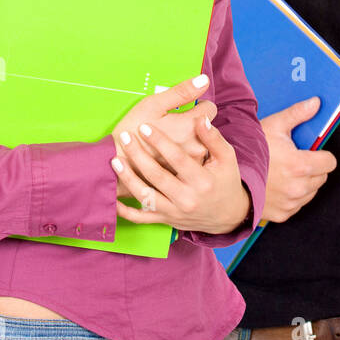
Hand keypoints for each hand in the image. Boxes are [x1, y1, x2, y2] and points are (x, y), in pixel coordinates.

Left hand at [112, 114, 249, 233]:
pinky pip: (140, 218)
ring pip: (145, 196)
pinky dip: (124, 210)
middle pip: (157, 176)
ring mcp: (174, 212)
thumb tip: (200, 119)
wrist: (228, 215)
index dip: (159, 141)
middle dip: (138, 155)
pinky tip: (112, 197)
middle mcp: (187, 199)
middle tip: (124, 137)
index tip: (144, 127)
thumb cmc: (225, 181)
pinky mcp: (166, 221)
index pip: (177, 158)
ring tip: (115, 160)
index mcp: (203, 181)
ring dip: (127, 178)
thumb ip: (213, 138)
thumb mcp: (227, 158)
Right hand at [113, 75, 217, 179]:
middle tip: (173, 125)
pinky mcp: (185, 174)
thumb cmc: (132, 131)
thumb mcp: (153, 105)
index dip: (198, 105)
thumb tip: (204, 80)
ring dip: (192, 139)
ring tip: (170, 139)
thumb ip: (181, 92)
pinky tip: (169, 153)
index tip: (184, 109)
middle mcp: (197, 146)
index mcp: (191, 126)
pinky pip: (193, 159)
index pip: (210, 109)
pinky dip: (185, 154)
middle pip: (207, 128)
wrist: (115, 163)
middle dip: (195, 124)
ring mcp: (192, 163)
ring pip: (202, 144)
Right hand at [261, 97, 335, 222]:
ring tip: (285, 173)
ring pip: (311, 191)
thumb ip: (298, 114)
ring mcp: (290, 203)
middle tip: (295, 160)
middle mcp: (298, 188)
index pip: (330, 162)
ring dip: (304, 182)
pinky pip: (298, 204)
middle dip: (313, 168)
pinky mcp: (283, 214)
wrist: (226, 177)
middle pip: (321, 177)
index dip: (323, 155)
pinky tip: (279, 186)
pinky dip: (293, 196)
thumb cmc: (250, 151)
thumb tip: (316, 103)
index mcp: (300, 166)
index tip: (314, 152)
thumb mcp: (274, 126)